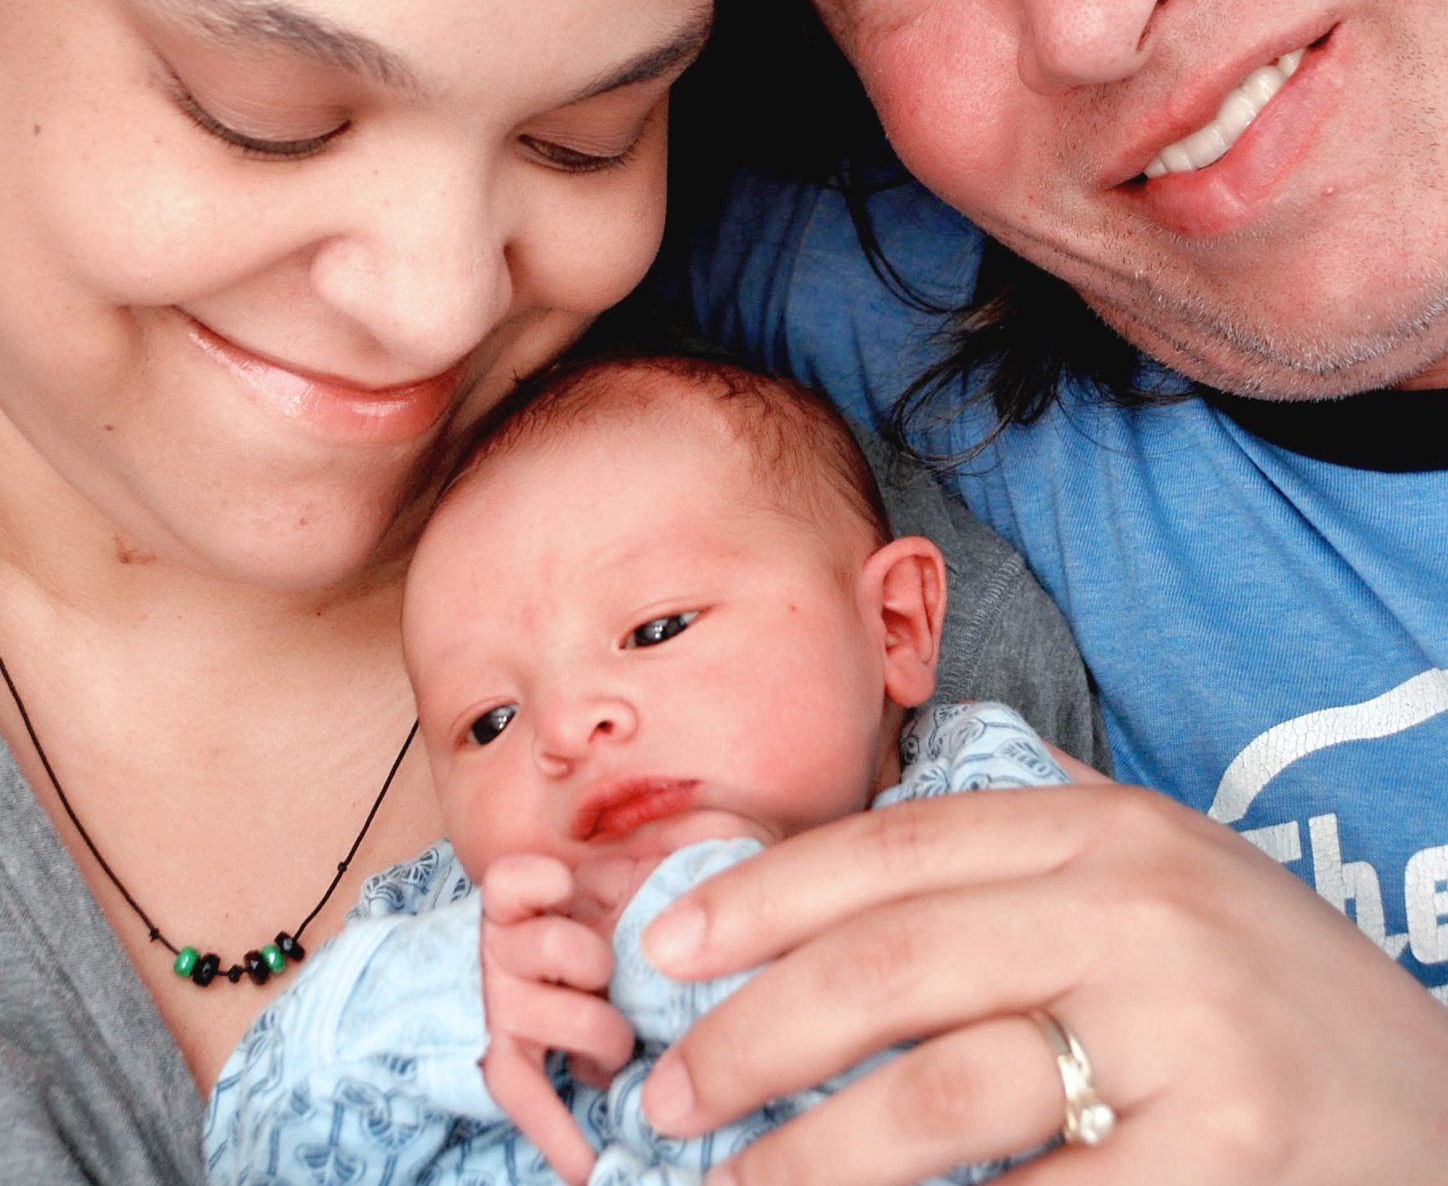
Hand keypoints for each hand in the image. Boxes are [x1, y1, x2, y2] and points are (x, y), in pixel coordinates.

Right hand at [481, 853, 635, 1185]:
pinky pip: (526, 1099)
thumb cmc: (564, 924)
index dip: (540, 884)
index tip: (567, 886)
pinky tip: (588, 1166)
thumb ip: (636, 866)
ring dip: (605, 1036)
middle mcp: (503, 951)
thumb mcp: (591, 885)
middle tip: (615, 974)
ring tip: (618, 1044)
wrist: (477, 981)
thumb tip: (721, 844)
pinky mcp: (501, 1060)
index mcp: (521, 901)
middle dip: (601, 966)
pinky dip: (560, 1135)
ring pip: (562, 1021)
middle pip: (559, 951)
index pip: (513, 881)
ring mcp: (502, 1008)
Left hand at [637, 784, 1447, 1184]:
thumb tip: (876, 814)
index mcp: (1112, 833)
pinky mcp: (1221, 1160)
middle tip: (669, 1093)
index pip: (898, 847)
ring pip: (939, 1096)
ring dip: (809, 1158)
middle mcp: (1142, 912)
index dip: (764, 896)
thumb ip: (1045, 833)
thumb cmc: (1278, 997)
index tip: (669, 947)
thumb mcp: (1176, 874)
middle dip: (750, 1035)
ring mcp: (1188, 1039)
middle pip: (890, 967)